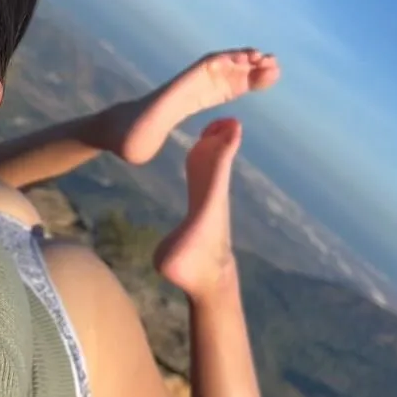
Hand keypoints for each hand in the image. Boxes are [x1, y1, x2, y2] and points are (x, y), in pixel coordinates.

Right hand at [153, 118, 243, 303]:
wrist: (207, 278)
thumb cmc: (188, 269)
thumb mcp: (172, 267)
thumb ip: (169, 261)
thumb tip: (165, 262)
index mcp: (207, 207)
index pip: (216, 173)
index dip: (222, 150)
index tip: (231, 128)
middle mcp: (212, 196)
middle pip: (218, 162)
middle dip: (223, 140)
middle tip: (228, 118)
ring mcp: (209, 195)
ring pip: (214, 162)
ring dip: (217, 141)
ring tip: (221, 121)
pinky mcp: (203, 198)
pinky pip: (206, 168)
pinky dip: (208, 150)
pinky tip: (206, 138)